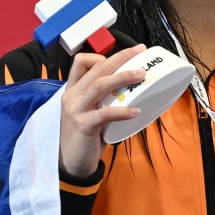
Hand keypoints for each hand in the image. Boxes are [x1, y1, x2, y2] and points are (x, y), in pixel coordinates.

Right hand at [60, 44, 146, 177]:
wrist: (71, 163)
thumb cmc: (85, 135)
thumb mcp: (90, 111)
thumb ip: (103, 99)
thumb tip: (132, 88)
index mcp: (73, 90)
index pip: (81, 62)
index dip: (101, 56)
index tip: (123, 57)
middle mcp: (72, 96)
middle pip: (96, 69)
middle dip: (120, 58)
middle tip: (140, 51)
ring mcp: (76, 110)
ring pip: (100, 85)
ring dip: (123, 77)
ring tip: (142, 75)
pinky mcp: (83, 125)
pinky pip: (105, 114)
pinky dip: (122, 111)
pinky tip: (136, 112)